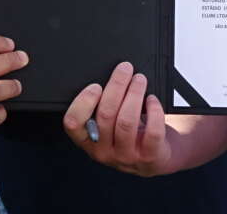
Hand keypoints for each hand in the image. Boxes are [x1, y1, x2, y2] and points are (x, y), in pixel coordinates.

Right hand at [62, 62, 168, 176]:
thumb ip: (99, 104)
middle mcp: (103, 151)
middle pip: (105, 114)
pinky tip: (152, 100)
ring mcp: (126, 156)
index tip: (96, 85)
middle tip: (125, 69)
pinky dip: (153, 110)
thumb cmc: (125, 133)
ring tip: (139, 79)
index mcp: (87, 139)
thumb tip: (108, 75)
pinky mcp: (148, 156)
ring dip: (134, 94)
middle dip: (116, 86)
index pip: (73, 123)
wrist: (151, 158)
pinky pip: (152, 131)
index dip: (83, 101)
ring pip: (127, 121)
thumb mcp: (105, 123)